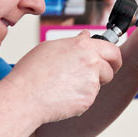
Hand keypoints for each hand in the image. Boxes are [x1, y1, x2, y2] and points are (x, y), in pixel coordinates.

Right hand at [6, 31, 121, 123]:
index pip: (112, 49)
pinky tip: (62, 96)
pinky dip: (80, 98)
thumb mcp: (50, 47)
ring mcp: (91, 82)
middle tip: (100, 75)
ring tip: (65, 85)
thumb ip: (74, 42)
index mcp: (83, 46)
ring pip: (99, 84)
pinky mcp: (88, 100)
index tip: (112, 61)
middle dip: (109, 71)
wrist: (24, 97)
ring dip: (89, 85)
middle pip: (112, 67)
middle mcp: (91, 62)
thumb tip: (87, 36)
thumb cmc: (31, 72)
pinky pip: (89, 98)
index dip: (113, 56)